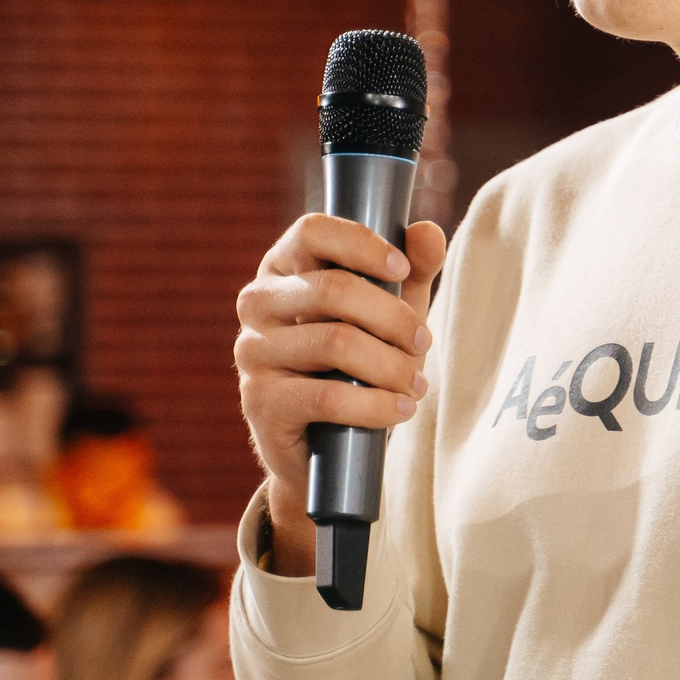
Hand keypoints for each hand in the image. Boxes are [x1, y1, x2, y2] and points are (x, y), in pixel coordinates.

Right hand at [234, 214, 446, 574]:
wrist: (331, 447)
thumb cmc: (361, 363)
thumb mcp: (392, 313)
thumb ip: (412, 271)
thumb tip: (428, 232)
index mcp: (283, 267)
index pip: (312, 231)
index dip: (362, 244)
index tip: (402, 269)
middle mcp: (258, 303)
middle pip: (333, 289)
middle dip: (394, 318)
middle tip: (423, 343)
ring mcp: (252, 352)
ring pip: (336, 343)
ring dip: (392, 366)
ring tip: (416, 384)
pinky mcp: (259, 401)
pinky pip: (328, 397)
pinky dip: (377, 405)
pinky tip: (400, 409)